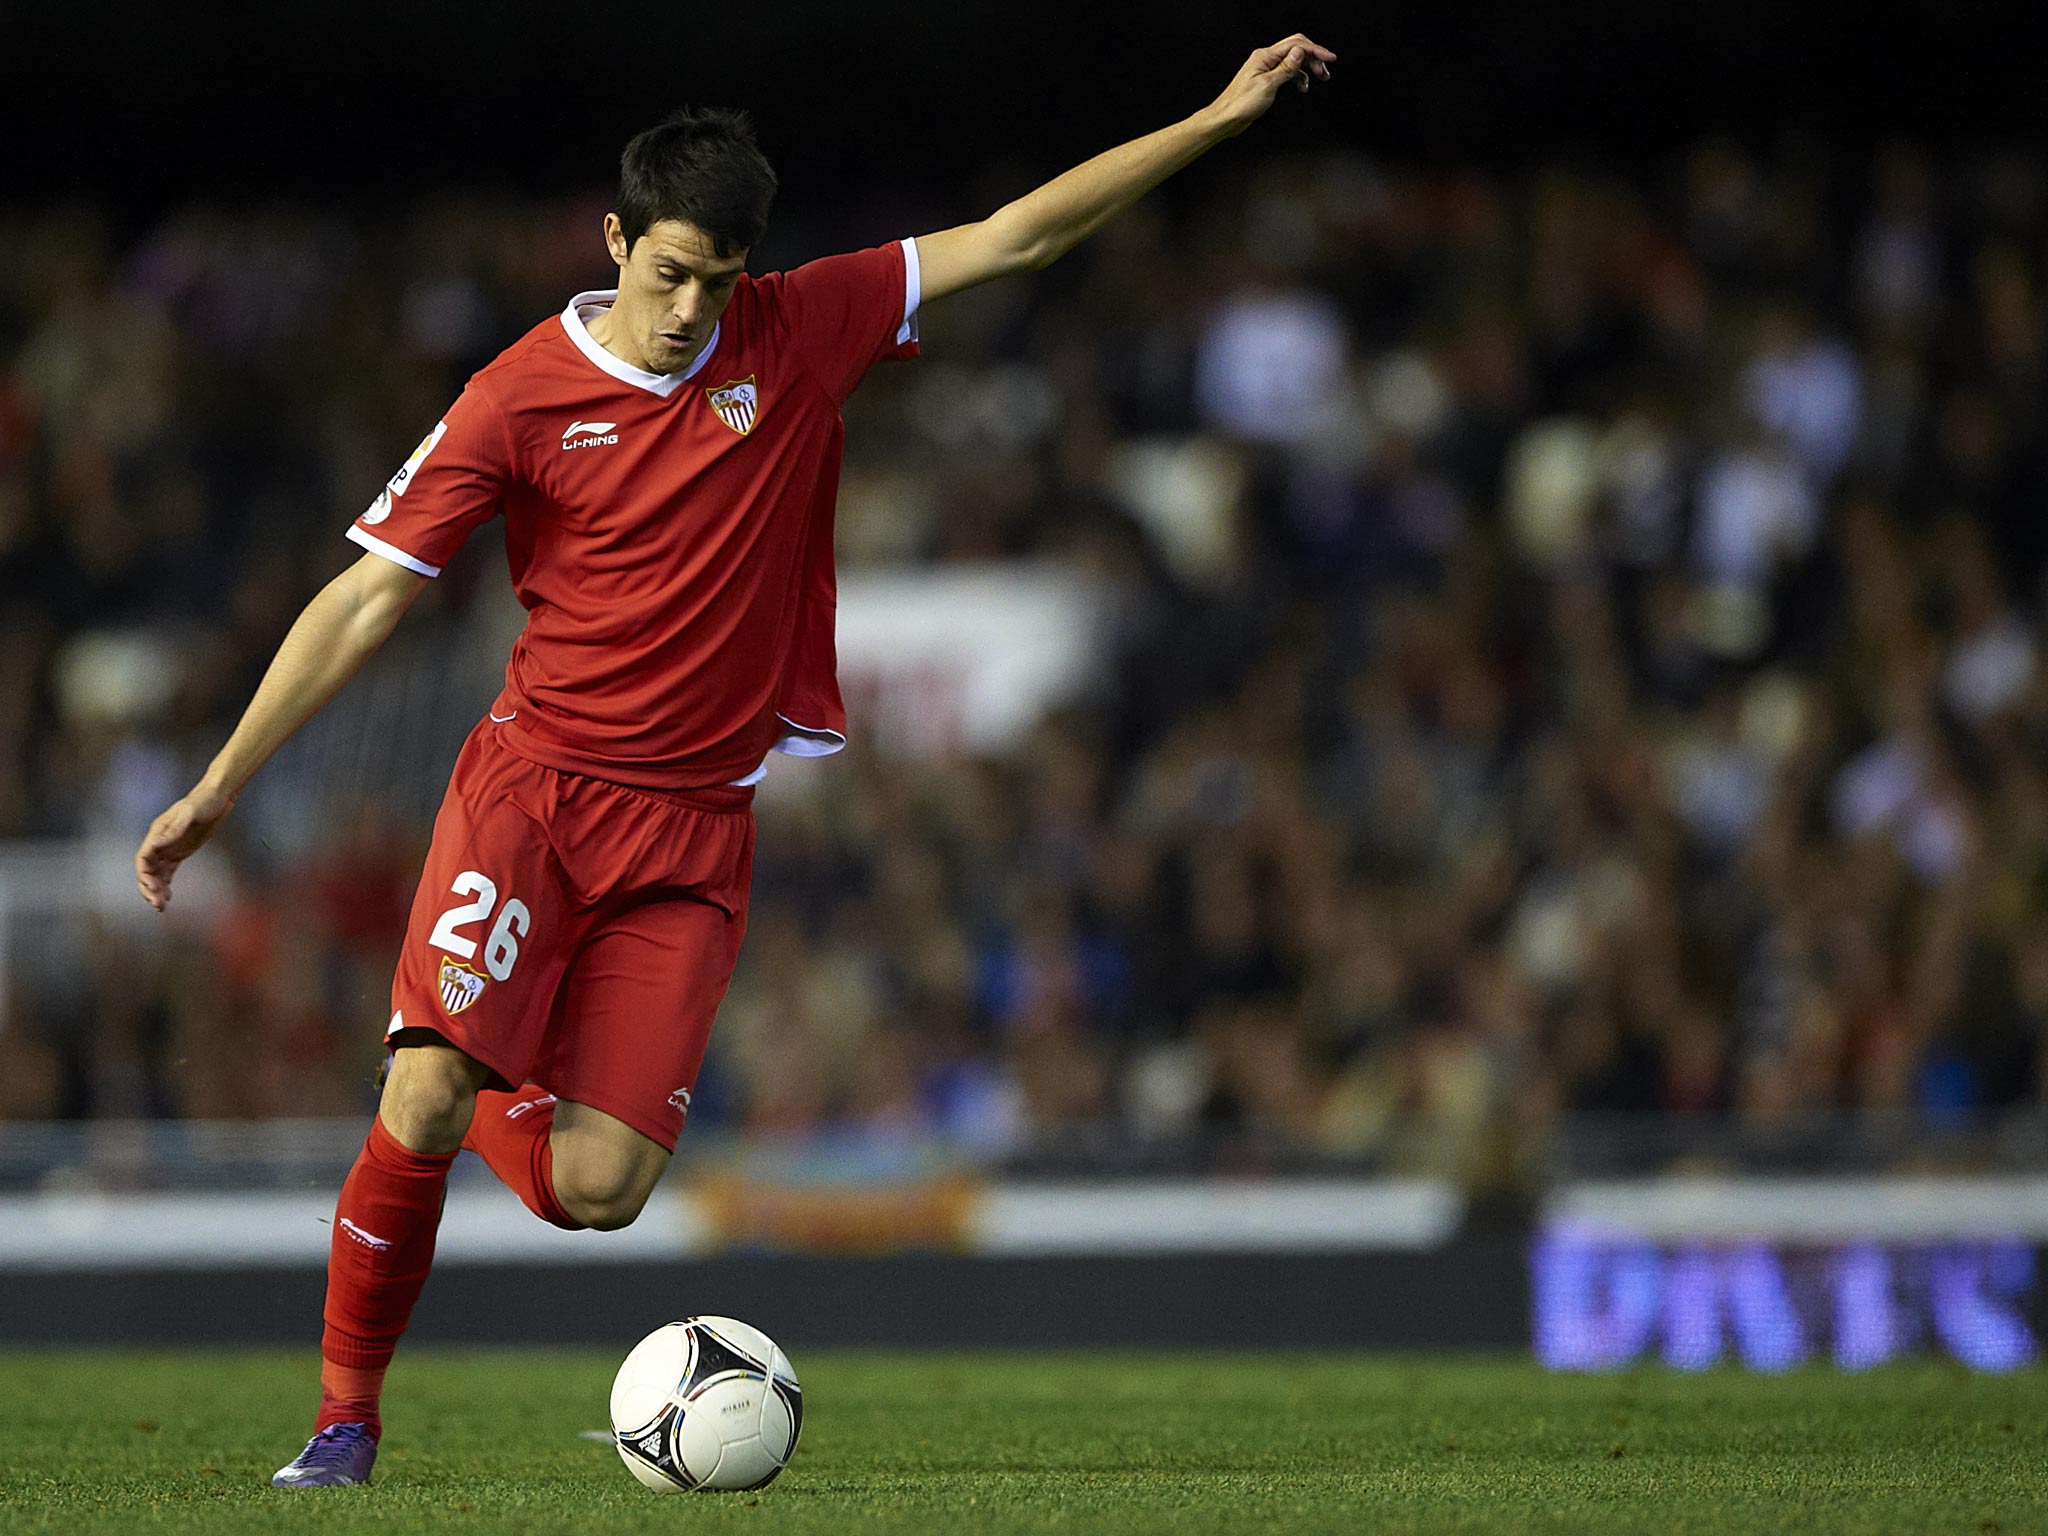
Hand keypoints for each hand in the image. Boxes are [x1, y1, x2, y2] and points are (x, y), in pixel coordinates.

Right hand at [136, 784, 234, 911]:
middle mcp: (159, 843)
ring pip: (156, 874)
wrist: (217, 797)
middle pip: (147, 870)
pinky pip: (168, 872)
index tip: (152, 888)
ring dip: (156, 890)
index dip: (144, 875)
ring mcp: (169, 848)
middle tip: (157, 904)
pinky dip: (166, 884)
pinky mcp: (180, 852)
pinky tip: (168, 897)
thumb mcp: (189, 814)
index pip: (143, 859)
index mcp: (157, 834)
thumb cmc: (203, 802)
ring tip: (161, 907)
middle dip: (149, 888)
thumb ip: (173, 830)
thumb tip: (157, 843)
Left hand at [1204, 34, 1335, 138]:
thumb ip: (1286, 68)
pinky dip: (1298, 78)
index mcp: (1264, 56)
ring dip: (1307, 69)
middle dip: (1313, 58)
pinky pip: (1287, 73)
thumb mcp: (1268, 85)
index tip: (1330, 58)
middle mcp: (1265, 59)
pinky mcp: (1266, 80)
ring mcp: (1266, 69)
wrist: (1226, 118)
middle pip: (1296, 50)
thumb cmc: (1240, 104)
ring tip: (1318, 79)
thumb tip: (1300, 52)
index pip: (1296, 45)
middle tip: (1324, 73)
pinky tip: (1302, 87)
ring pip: (1293, 62)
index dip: (1316, 50)